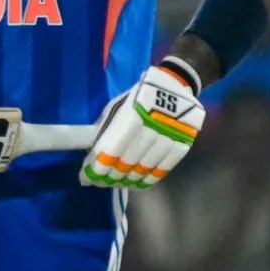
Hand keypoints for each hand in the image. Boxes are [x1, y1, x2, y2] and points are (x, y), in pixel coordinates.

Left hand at [81, 65, 205, 188]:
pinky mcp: (183, 143)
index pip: (112, 150)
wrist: (174, 85)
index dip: (99, 167)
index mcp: (132, 114)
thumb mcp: (118, 105)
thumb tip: (95, 152)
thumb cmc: (139, 95)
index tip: (87, 176)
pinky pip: (164, 168)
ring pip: (144, 168)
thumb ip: (108, 128)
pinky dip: (149, 179)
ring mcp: (170, 137)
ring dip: (128, 180)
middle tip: (99, 182)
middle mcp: (152, 127)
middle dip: (110, 176)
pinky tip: (137, 184)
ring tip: (115, 185)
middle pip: (128, 162)